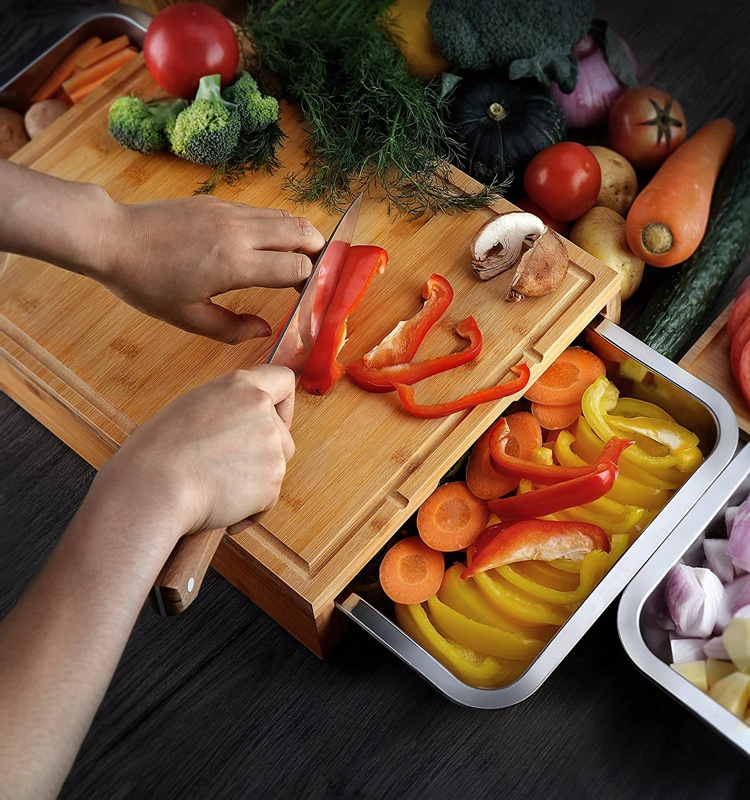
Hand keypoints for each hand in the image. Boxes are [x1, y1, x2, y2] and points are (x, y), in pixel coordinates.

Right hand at [89, 364, 295, 550]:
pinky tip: (220, 505)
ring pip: (274, 469)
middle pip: (283, 436)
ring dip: (254, 482)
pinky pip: (267, 499)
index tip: (272, 419)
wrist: (155, 486)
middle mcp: (262, 411)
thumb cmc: (159, 450)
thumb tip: (241, 423)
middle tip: (227, 467)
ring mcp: (271, 446)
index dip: (283, 404)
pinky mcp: (272, 481)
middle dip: (263, 454)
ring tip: (216, 487)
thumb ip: (227, 408)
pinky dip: (249, 508)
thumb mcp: (193, 407)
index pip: (283, 380)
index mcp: (241, 386)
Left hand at [101, 194, 325, 342]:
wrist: (112, 238)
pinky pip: (262, 212)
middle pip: (303, 233)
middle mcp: (239, 232)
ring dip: (301, 237)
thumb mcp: (188, 318)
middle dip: (319, 254)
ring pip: (286, 216)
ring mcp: (230, 212)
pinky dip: (277, 227)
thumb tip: (266, 330)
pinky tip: (266, 245)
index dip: (310, 283)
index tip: (308, 297)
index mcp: (235, 264)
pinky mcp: (218, 201)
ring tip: (299, 258)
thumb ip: (232, 329)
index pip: (296, 266)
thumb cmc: (146, 283)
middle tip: (316, 275)